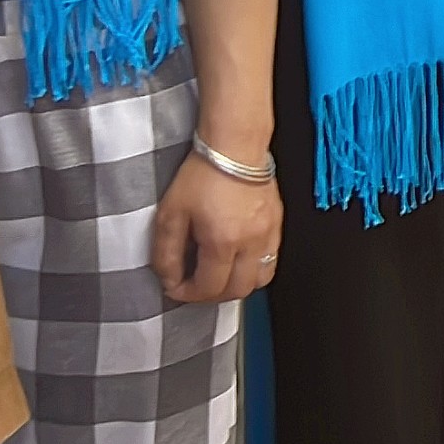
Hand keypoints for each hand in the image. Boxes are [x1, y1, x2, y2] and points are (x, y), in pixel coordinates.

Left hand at [150, 147, 280, 303]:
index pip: (209, 288)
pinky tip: (236, 257)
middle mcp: (252, 243)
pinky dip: (253, 268)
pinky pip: (271, 260)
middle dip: (212, 296)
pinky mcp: (278, 224)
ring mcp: (269, 234)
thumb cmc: (201, 176)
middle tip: (195, 286)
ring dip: (238, 285)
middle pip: (238, 292)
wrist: (236, 147)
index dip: (187, 294)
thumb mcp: (170, 214)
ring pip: (260, 280)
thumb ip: (165, 254)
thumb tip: (169, 280)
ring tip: (219, 275)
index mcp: (223, 242)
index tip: (174, 286)